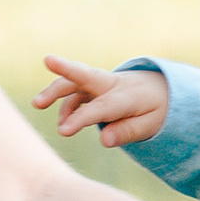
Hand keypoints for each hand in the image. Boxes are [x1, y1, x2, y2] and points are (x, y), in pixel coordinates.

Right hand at [36, 55, 171, 147]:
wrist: (161, 90)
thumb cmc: (155, 110)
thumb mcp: (150, 125)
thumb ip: (127, 132)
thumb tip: (104, 141)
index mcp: (128, 96)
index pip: (102, 108)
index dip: (81, 119)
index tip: (63, 131)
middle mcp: (112, 84)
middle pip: (87, 74)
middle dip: (67, 67)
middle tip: (48, 59)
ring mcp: (101, 82)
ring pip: (75, 81)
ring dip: (55, 89)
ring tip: (38, 103)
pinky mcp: (94, 85)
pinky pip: (76, 90)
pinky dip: (66, 103)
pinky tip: (64, 121)